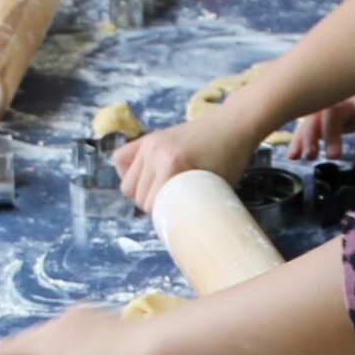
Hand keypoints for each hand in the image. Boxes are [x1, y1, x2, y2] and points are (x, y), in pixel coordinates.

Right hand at [117, 89, 274, 210]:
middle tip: (172, 207)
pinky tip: (145, 180)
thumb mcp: (217, 187)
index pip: (150, 204)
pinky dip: (128, 173)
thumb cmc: (231, 158)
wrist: (233, 125)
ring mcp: (150, 143)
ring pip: (128, 182)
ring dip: (141, 194)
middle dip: (152, 206)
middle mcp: (156, 151)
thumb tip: (182, 229)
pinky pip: (121, 159)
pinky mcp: (149, 138)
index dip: (162, 217)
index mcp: (172, 163)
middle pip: (137, 195)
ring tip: (160, 195)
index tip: (176, 218)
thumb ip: (194, 205)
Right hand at [287, 93, 354, 162]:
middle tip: (333, 155)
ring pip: (315, 117)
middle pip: (333, 111)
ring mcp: (326, 101)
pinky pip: (306, 123)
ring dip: (310, 137)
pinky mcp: (316, 111)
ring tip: (310, 156)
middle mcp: (343, 95)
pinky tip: (292, 155)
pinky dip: (299, 139)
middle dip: (331, 133)